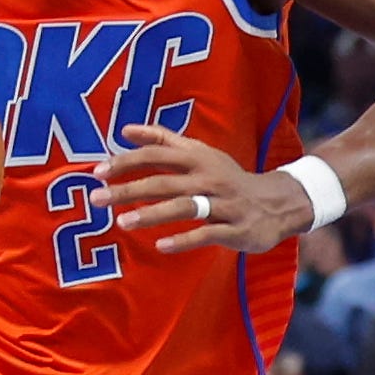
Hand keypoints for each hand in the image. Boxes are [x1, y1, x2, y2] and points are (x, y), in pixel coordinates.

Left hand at [104, 124, 313, 255]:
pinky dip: (184, 239)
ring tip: (123, 222)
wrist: (277, 203)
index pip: (157, 155)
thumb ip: (163, 140)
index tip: (98, 171)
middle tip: (97, 199)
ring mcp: (224, 204)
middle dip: (129, 189)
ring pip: (185, 207)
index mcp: (198, 158)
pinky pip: (207, 234)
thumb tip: (126, 129)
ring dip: (152, 213)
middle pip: (164, 182)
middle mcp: (210, 178)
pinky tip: (161, 245)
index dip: (127, 161)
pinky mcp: (235, 229)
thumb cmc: (228, 178)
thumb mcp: (200, 153)